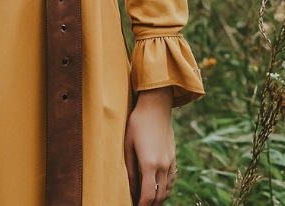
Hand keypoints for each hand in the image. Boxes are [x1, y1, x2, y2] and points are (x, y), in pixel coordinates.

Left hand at [124, 87, 175, 204]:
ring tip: (147, 199)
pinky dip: (165, 188)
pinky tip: (157, 188)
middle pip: (159, 197)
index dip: (141, 205)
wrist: (156, 106)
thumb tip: (130, 189)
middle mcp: (162, 166)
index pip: (147, 196)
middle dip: (149, 205)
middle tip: (139, 204)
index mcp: (149, 164)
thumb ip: (129, 169)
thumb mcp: (128, 144)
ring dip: (158, 199)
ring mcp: (170, 162)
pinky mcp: (173, 157)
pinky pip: (172, 180)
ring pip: (167, 190)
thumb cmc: (137, 123)